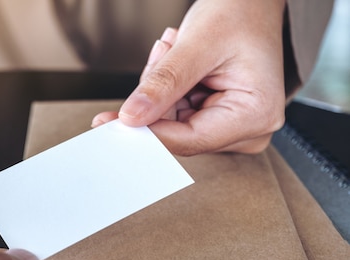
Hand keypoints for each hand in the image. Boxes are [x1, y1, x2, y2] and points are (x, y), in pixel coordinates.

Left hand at [93, 0, 286, 154]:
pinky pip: (177, 114)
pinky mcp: (219, 119)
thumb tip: (132, 117)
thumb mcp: (198, 43)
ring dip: (161, 87)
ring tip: (174, 48)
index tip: (110, 122)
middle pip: (178, 132)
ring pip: (172, 122)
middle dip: (157, 97)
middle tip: (161, 53)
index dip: (146, 131)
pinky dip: (168, 88)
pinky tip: (177, 58)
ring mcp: (234, 126)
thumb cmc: (240, 12)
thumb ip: (164, 83)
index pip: (189, 139)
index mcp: (256, 114)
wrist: (254, 0)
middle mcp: (249, 129)